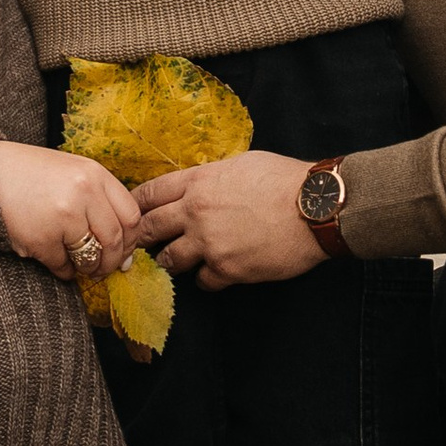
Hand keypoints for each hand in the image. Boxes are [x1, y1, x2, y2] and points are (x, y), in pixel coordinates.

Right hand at [0, 140, 143, 282]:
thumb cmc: (30, 176)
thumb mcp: (71, 173)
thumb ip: (100, 202)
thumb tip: (126, 252)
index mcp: (94, 174)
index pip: (131, 216)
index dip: (131, 240)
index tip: (124, 252)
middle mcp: (84, 193)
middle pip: (115, 240)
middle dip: (111, 262)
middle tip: (102, 269)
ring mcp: (63, 216)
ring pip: (91, 257)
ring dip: (88, 268)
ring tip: (80, 265)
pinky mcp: (42, 238)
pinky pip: (64, 267)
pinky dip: (63, 271)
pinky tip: (54, 261)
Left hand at [138, 149, 327, 289]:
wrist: (315, 208)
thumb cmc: (285, 179)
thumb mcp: (242, 163)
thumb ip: (213, 176)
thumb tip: (201, 184)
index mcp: (199, 182)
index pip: (150, 193)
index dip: (135, 204)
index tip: (130, 212)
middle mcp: (196, 212)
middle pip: (149, 228)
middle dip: (140, 238)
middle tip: (138, 244)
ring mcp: (209, 243)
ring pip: (169, 260)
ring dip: (170, 261)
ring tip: (175, 261)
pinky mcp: (227, 270)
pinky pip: (201, 282)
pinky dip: (204, 279)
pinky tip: (213, 274)